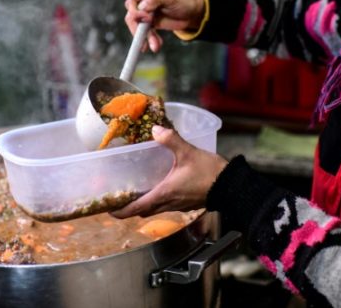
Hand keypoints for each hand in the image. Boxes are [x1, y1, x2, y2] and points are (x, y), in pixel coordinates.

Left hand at [111, 125, 227, 217]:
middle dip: (130, 208)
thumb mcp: (188, 152)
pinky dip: (157, 201)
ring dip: (144, 205)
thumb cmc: (209, 173)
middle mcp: (168, 203)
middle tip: (120, 198)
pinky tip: (160, 188)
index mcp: (164, 193)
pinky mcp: (186, 204)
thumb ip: (170, 140)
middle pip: (143, 211)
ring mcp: (178, 206)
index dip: (120, 211)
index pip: (136, 208)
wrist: (231, 186)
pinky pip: (166, 206)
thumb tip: (154, 129)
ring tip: (136, 192)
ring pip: (155, 210)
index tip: (109, 209)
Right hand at [124, 0, 205, 52]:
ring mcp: (145, 12)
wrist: (193, 13)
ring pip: (137, 27)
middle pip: (132, 16)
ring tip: (155, 45)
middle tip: (146, 38)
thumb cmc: (184, 1)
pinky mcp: (149, 22)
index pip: (132, 2)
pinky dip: (149, 40)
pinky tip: (155, 45)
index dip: (136, 12)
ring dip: (145, 37)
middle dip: (138, 29)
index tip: (147, 19)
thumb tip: (143, 5)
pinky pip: (144, 33)